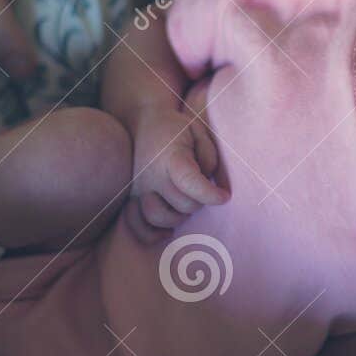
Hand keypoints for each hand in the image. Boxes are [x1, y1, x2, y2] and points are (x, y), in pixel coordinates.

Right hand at [123, 101, 226, 242]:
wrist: (144, 123)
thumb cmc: (177, 129)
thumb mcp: (200, 132)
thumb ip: (210, 157)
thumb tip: (214, 185)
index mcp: (170, 157)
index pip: (189, 182)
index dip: (210, 194)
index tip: (224, 196)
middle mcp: (151, 175)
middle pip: (182, 205)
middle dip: (199, 202)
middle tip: (202, 191)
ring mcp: (138, 188)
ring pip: (159, 218)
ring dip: (179, 216)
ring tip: (185, 202)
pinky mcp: (130, 197)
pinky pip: (136, 224)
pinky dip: (151, 233)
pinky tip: (167, 230)